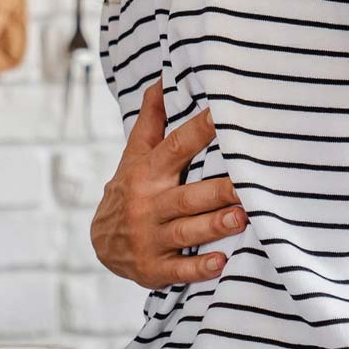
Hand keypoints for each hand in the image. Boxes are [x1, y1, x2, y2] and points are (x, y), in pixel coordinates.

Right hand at [89, 83, 244, 289]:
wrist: (100, 243)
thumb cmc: (130, 190)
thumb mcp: (134, 156)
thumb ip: (151, 121)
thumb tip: (162, 77)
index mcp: (148, 174)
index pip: (175, 148)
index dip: (198, 131)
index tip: (223, 115)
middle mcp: (149, 205)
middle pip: (187, 196)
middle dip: (217, 191)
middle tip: (248, 185)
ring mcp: (151, 238)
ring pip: (187, 232)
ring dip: (214, 226)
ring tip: (242, 218)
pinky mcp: (154, 268)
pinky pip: (179, 270)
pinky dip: (199, 268)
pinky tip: (221, 263)